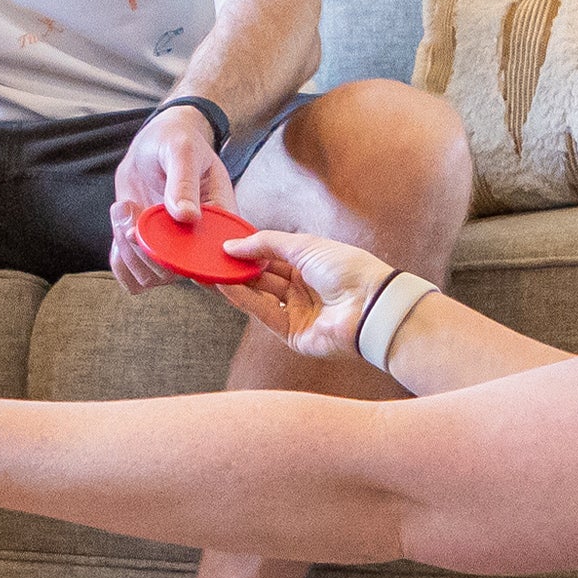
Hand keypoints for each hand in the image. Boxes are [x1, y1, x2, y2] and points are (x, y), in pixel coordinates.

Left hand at [106, 102, 235, 292]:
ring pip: (149, 277)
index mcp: (220, 220)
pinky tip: (120, 225)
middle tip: (132, 208)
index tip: (162, 233)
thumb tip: (187, 216)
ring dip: (127, 248)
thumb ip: (184, 182)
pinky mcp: (148, 254)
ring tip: (123, 207)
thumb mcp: (182, 150)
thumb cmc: (176, 142)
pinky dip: (119, 259)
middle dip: (146, 248)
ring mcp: (173, 252)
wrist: (152, 147)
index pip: (215, 257)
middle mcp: (198, 243)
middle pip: (175, 274)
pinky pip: (131, 277)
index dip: (190, 260)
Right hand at [215, 229, 395, 360]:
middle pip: (262, 277)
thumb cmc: (348, 269)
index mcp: (311, 265)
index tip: (223, 244)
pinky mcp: (291, 333)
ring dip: (234, 283)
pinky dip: (242, 299)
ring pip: (259, 295)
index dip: (248, 250)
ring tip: (208, 270)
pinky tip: (224, 285)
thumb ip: (266, 244)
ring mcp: (297, 312)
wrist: (370, 305)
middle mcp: (303, 289)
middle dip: (237, 267)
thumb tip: (232, 245)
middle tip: (208, 258)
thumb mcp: (304, 245)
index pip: (272, 256)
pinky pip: (262, 313)